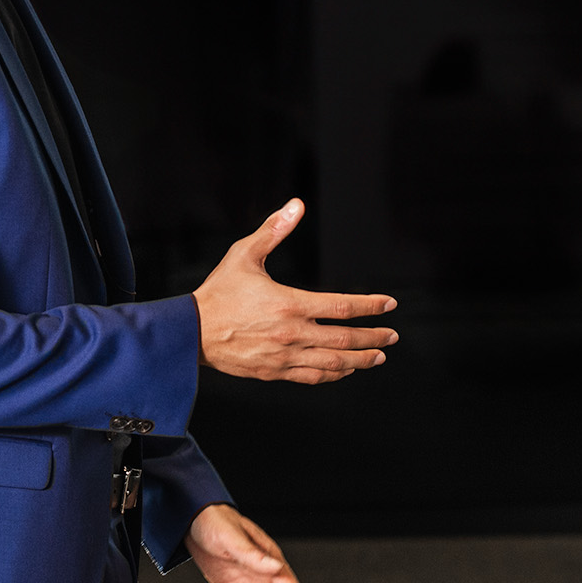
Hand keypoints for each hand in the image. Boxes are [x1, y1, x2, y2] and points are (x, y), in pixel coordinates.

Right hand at [193, 199, 398, 384]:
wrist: (190, 331)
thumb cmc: (218, 292)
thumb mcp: (244, 254)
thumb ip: (273, 230)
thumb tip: (297, 205)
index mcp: (289, 304)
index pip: (342, 306)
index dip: (370, 306)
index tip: (389, 304)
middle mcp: (291, 333)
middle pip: (345, 338)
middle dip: (373, 337)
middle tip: (391, 335)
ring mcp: (284, 356)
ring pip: (333, 362)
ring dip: (360, 360)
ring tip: (378, 356)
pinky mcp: (274, 371)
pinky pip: (312, 377)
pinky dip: (333, 374)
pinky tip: (345, 369)